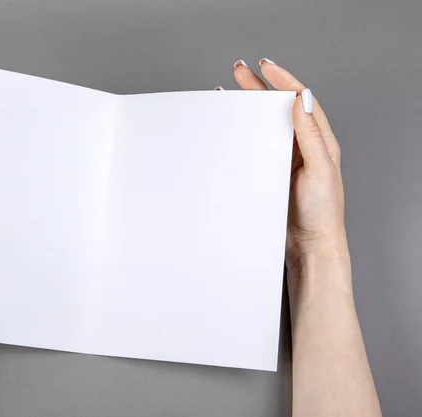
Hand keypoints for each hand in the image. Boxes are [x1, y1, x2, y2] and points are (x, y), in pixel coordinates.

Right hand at [232, 59, 346, 264]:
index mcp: (319, 140)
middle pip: (279, 108)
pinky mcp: (270, 173)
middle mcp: (302, 146)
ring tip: (231, 92)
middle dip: (259, 87)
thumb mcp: (321, 169)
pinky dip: (243, 132)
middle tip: (239, 72)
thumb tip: (301, 101)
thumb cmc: (322, 212)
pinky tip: (231, 128)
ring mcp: (285, 159)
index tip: (265, 67)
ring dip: (249, 107)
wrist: (309, 245)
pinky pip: (255, 145)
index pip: (301, 100)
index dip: (283, 80)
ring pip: (265, 124)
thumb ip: (311, 136)